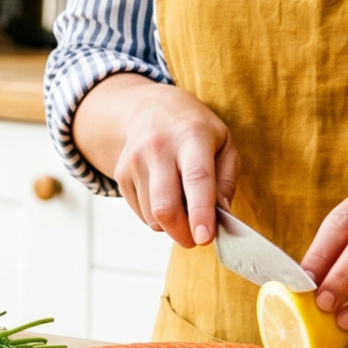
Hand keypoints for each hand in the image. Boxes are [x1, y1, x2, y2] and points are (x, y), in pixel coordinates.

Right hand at [75, 74, 237, 246]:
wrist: (150, 108)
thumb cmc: (195, 131)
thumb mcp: (224, 144)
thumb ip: (226, 182)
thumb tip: (221, 215)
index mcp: (192, 136)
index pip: (196, 178)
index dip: (200, 212)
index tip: (204, 238)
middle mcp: (159, 147)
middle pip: (165, 206)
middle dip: (183, 234)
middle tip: (197, 239)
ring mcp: (135, 160)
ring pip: (152, 216)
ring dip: (172, 225)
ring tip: (183, 206)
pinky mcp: (121, 174)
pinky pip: (141, 214)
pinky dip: (157, 218)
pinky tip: (166, 197)